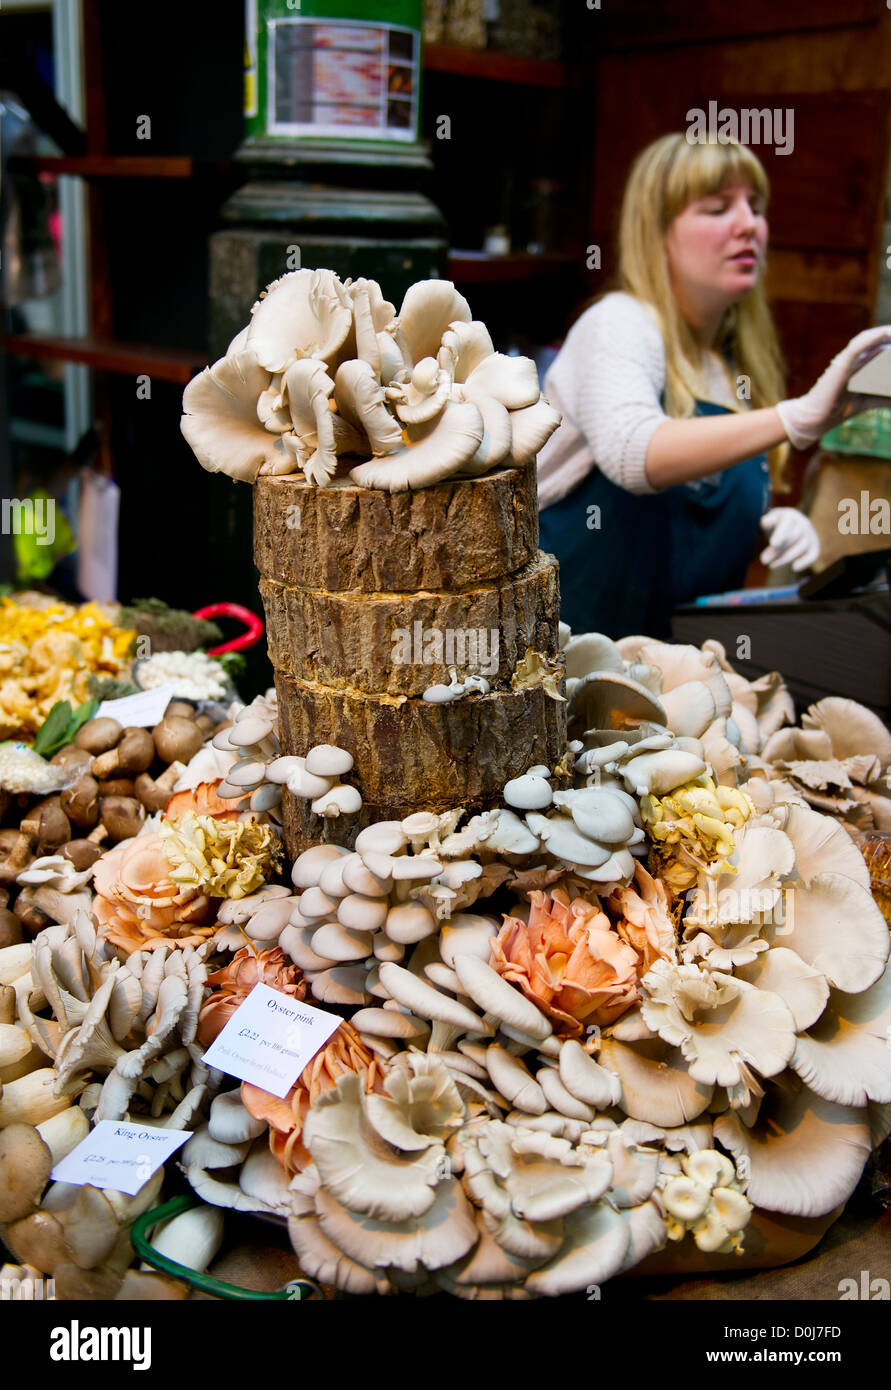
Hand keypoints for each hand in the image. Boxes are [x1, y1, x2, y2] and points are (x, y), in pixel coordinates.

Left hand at [759, 508, 819, 571]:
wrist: (790, 524)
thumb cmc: (777, 523)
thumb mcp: (770, 519)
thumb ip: (767, 521)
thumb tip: (765, 522)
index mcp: (790, 515)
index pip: (787, 524)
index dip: (781, 534)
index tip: (772, 544)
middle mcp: (803, 524)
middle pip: (793, 537)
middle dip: (778, 550)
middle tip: (763, 560)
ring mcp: (810, 535)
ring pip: (802, 547)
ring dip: (786, 558)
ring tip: (771, 565)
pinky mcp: (814, 546)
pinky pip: (813, 554)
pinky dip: (805, 562)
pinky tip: (794, 568)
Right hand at [776, 326, 890, 449]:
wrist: (815, 420)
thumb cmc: (838, 410)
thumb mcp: (867, 402)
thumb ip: (883, 398)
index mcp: (860, 365)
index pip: (880, 348)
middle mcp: (854, 359)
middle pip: (878, 343)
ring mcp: (847, 360)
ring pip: (870, 341)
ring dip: (885, 334)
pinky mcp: (840, 364)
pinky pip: (857, 346)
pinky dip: (872, 337)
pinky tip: (887, 333)